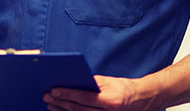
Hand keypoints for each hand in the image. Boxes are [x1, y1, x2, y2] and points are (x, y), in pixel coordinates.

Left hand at [43, 75, 161, 110]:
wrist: (142, 101)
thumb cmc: (123, 88)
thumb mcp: (109, 82)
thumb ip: (91, 83)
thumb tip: (71, 82)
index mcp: (111, 101)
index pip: (85, 98)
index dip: (68, 94)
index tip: (53, 90)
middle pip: (79, 110)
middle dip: (61, 103)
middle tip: (47, 97)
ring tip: (50, 105)